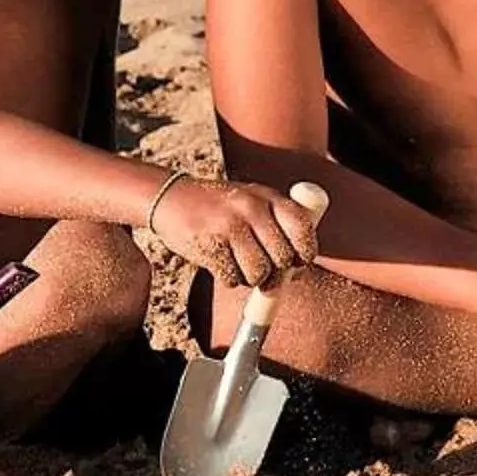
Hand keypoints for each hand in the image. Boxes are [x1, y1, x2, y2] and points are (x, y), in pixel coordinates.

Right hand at [152, 177, 318, 286]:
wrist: (170, 197)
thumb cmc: (218, 207)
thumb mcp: (251, 201)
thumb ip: (276, 226)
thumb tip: (298, 272)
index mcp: (266, 196)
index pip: (302, 227)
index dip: (305, 250)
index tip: (299, 262)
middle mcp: (251, 208)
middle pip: (282, 258)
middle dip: (275, 271)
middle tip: (262, 268)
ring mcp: (230, 226)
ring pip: (259, 273)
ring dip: (250, 277)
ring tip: (238, 262)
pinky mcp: (210, 245)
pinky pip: (232, 278)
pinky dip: (228, 278)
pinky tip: (219, 261)